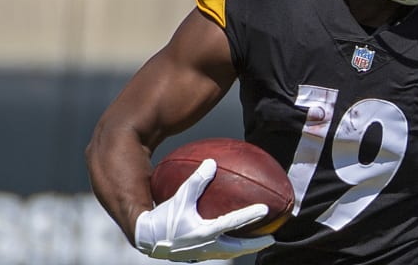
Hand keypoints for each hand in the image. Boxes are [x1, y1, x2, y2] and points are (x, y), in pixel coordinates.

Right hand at [135, 159, 274, 261]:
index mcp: (203, 232)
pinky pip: (220, 250)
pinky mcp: (198, 254)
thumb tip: (212, 162)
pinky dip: (232, 245)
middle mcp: (206, 246)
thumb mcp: (180, 196)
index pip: (232, 222)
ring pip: (230, 252)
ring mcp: (203, 252)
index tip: (265, 209)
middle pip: (237, 247)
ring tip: (259, 241)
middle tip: (272, 238)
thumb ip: (196, 180)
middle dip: (256, 243)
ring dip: (246, 247)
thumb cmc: (162, 216)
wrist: (146, 238)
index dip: (249, 215)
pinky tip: (234, 237)